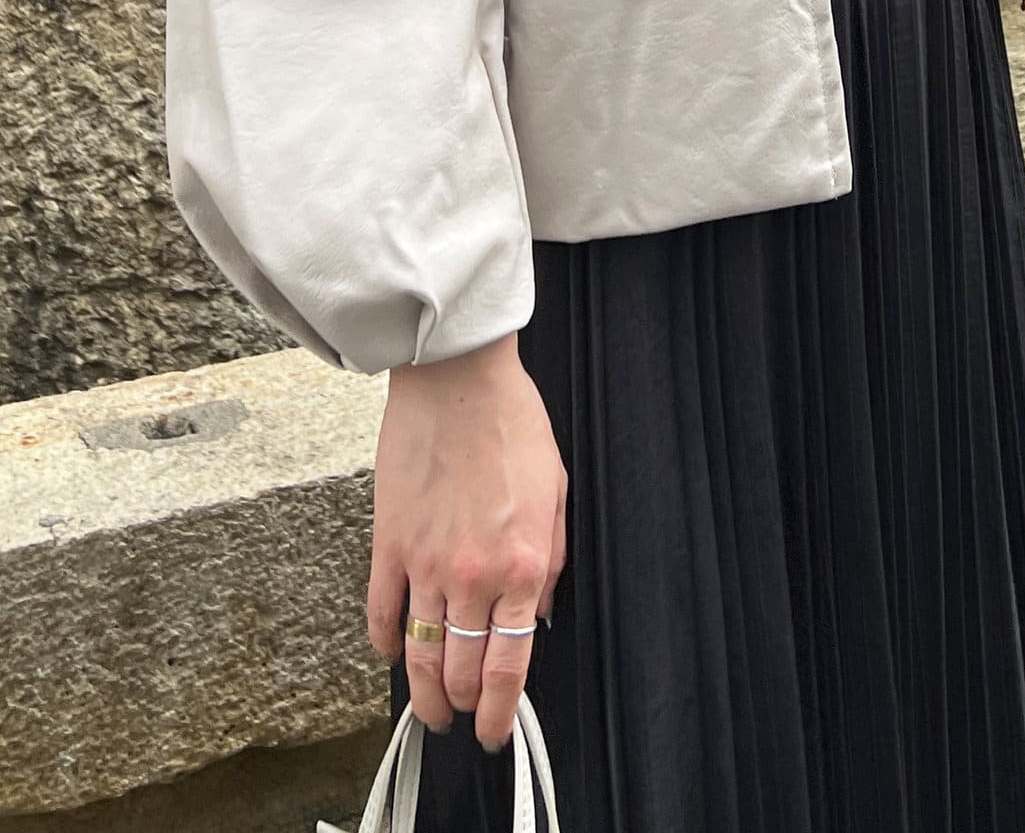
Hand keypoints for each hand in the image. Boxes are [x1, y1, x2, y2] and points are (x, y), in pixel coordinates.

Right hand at [367, 332, 567, 751]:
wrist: (458, 379)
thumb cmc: (512, 424)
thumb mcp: (556, 492)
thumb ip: (551, 559)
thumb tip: (539, 612)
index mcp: (524, 563)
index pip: (509, 663)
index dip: (501, 710)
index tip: (497, 730)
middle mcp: (475, 574)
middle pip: (460, 668)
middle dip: (463, 705)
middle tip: (464, 718)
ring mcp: (426, 563)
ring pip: (419, 653)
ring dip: (424, 693)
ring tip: (430, 710)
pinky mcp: (388, 544)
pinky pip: (382, 612)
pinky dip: (386, 643)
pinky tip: (392, 653)